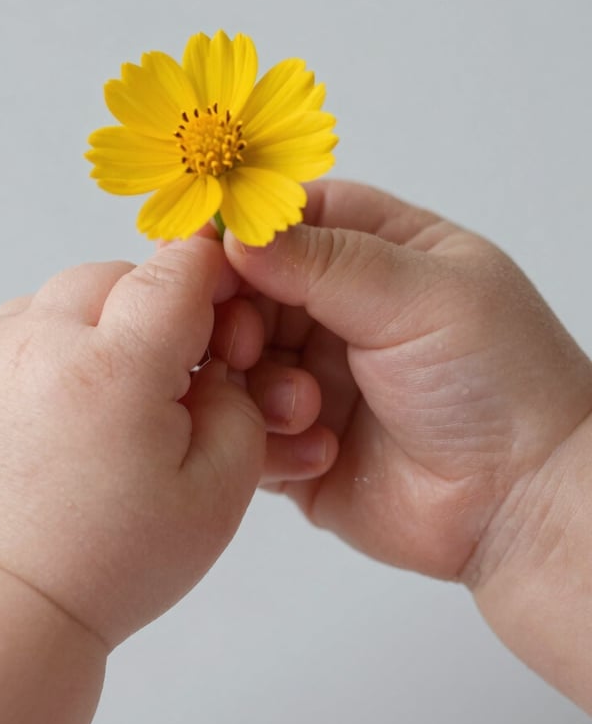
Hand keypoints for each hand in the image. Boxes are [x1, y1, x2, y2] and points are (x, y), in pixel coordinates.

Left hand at [0, 237, 266, 647]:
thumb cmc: (109, 562)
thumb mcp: (219, 493)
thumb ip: (239, 402)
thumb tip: (214, 357)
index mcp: (113, 370)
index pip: (177, 271)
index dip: (210, 282)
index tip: (218, 316)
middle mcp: (38, 343)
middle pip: (117, 275)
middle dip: (153, 309)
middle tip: (163, 375)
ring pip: (65, 295)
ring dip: (98, 326)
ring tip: (107, 398)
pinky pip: (20, 324)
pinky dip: (52, 347)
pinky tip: (62, 407)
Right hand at [223, 180, 591, 582]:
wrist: (520, 506)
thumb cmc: (498, 384)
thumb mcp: (421, 296)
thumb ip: (326, 261)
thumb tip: (239, 234)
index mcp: (375, 252)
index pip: (288, 217)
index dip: (242, 229)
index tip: (204, 250)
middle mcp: (336, 309)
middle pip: (246, 285)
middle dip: (234, 310)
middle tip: (241, 339)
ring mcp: (312, 373)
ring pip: (234, 357)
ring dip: (253, 379)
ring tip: (303, 405)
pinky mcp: (293, 438)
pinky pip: (242, 424)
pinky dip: (262, 434)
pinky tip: (318, 448)